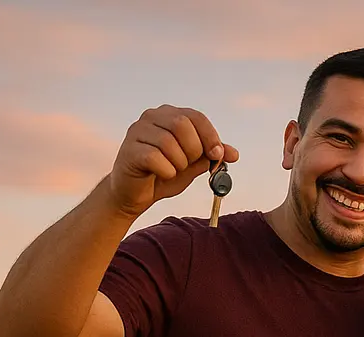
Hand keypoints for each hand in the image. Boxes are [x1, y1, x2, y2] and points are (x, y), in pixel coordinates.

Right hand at [105, 105, 238, 218]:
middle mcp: (151, 117)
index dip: (210, 136)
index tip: (217, 154)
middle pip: (181, 124)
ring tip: (173, 170)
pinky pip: (156, 158)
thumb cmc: (165, 174)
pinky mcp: (129, 150)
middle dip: (193, 149)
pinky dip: (166, 171)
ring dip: (179, 163)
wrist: (135, 194)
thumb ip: (211, 156)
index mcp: (169, 115)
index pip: (196, 116)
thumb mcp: (193, 165)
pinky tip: (161, 175)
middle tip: (188, 165)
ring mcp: (137, 131)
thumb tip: (234, 153)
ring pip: (168, 142)